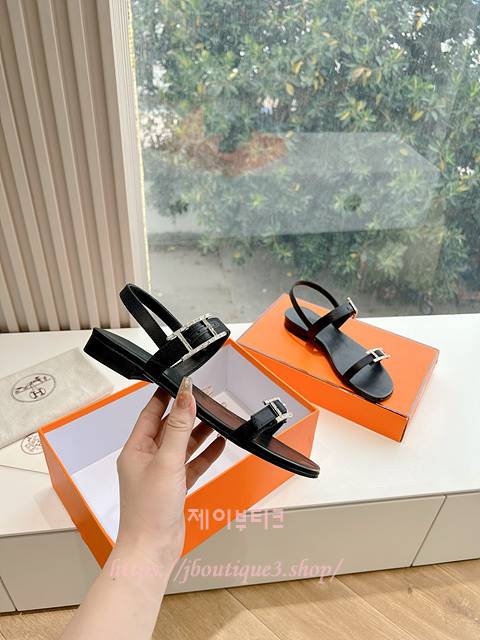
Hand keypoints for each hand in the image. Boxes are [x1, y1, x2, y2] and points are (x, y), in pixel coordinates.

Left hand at [115, 376, 225, 572]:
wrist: (151, 550)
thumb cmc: (149, 510)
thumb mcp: (167, 461)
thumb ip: (179, 427)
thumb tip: (185, 395)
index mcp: (136, 449)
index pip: (151, 413)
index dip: (166, 396)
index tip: (181, 382)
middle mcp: (146, 459)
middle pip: (169, 427)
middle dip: (188, 413)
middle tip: (206, 397)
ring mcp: (161, 474)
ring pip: (182, 445)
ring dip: (199, 433)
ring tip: (217, 417)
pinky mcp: (174, 488)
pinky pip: (191, 464)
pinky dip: (205, 454)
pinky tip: (219, 444)